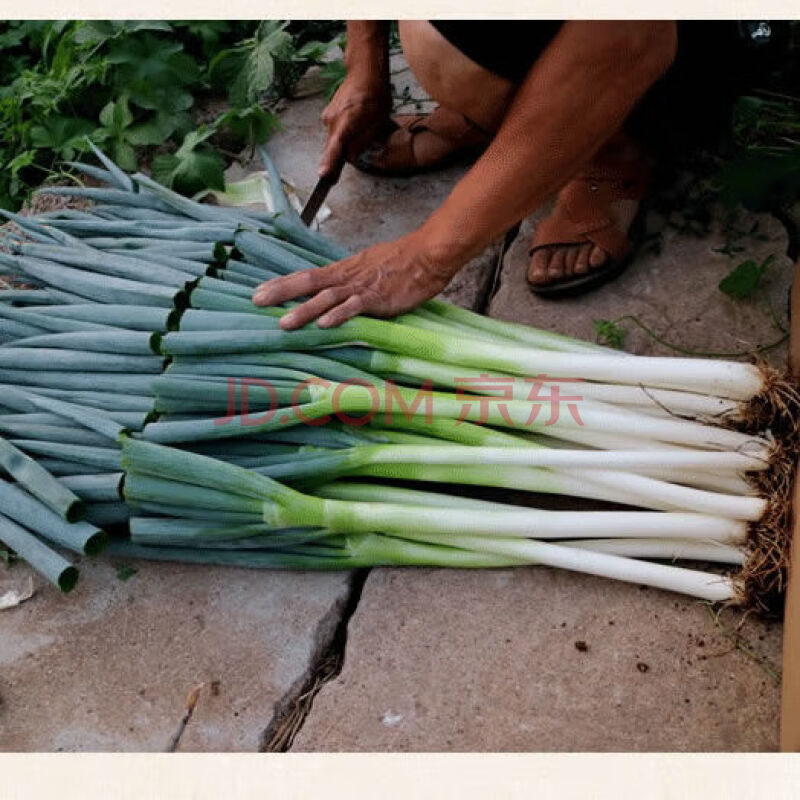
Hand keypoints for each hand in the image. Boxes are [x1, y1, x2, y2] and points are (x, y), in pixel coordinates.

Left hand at [252, 232, 462, 328]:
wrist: (427, 255)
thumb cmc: (402, 263)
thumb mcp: (369, 269)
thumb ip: (350, 283)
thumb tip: (333, 296)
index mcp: (343, 270)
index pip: (307, 276)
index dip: (282, 283)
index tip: (259, 291)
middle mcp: (346, 276)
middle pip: (307, 282)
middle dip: (281, 292)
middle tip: (257, 301)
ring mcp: (361, 287)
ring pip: (326, 298)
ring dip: (303, 310)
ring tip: (283, 323)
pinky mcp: (377, 298)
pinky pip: (354, 307)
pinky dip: (338, 315)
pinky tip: (323, 324)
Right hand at [318, 75, 391, 178]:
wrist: (364, 72)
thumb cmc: (374, 95)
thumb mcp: (376, 123)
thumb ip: (361, 143)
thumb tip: (349, 157)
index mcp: (346, 121)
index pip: (335, 147)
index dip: (329, 162)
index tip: (323, 174)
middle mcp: (332, 120)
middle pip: (333, 148)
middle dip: (342, 155)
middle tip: (359, 143)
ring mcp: (327, 117)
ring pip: (334, 140)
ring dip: (345, 142)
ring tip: (362, 125)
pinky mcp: (327, 116)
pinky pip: (334, 133)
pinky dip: (342, 133)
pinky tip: (355, 122)